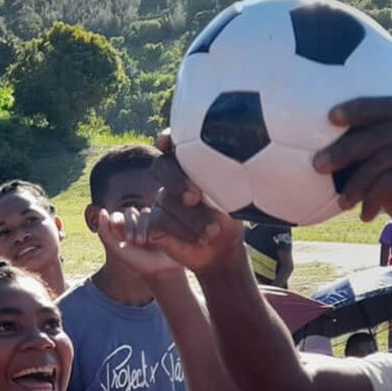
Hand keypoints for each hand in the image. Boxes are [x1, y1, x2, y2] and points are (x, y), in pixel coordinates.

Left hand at [96, 207, 183, 278]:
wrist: (162, 269)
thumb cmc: (140, 261)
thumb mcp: (117, 249)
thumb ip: (104, 232)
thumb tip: (102, 210)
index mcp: (124, 228)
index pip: (117, 216)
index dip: (117, 222)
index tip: (123, 240)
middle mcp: (138, 222)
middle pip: (129, 212)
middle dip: (130, 226)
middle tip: (132, 242)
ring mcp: (152, 220)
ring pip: (143, 212)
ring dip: (142, 226)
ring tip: (143, 242)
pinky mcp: (165, 220)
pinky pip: (156, 213)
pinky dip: (153, 224)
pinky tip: (155, 237)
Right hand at [143, 148, 245, 272]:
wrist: (222, 251)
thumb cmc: (231, 219)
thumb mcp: (236, 200)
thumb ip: (227, 182)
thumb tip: (234, 173)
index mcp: (193, 165)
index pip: (176, 144)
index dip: (169, 139)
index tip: (168, 142)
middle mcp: (174, 180)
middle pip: (162, 167)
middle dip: (176, 180)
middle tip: (194, 198)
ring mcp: (163, 201)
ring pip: (166, 200)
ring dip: (191, 218)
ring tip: (211, 232)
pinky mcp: (155, 223)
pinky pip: (158, 221)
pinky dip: (180, 230)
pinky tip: (196, 238)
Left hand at [310, 98, 391, 250]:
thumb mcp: (387, 167)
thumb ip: (371, 149)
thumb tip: (324, 140)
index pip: (390, 106)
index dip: (360, 108)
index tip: (330, 117)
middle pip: (382, 133)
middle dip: (346, 149)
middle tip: (318, 165)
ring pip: (384, 159)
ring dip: (356, 183)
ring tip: (343, 202)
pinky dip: (373, 198)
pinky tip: (365, 214)